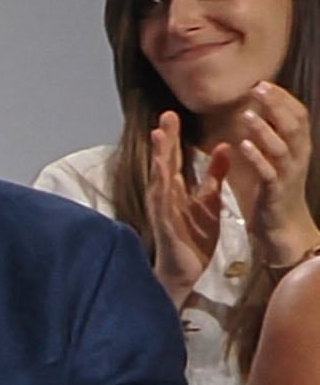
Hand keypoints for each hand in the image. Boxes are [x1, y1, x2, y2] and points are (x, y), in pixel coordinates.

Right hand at [135, 112, 222, 295]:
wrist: (186, 269)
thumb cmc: (194, 236)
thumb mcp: (210, 200)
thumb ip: (215, 175)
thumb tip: (225, 147)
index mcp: (175, 190)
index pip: (172, 158)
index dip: (171, 137)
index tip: (171, 114)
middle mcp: (164, 196)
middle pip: (162, 162)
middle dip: (163, 140)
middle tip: (165, 116)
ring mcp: (162, 209)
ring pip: (159, 178)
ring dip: (158, 158)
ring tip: (158, 137)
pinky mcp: (165, 224)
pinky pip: (163, 203)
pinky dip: (162, 187)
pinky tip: (163, 174)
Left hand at [221, 84, 319, 283]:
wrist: (284, 228)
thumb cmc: (275, 190)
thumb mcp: (277, 158)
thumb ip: (272, 135)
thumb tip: (259, 108)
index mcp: (298, 147)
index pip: (298, 115)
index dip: (283, 98)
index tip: (264, 82)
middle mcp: (298, 157)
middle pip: (293, 125)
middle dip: (276, 106)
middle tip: (258, 88)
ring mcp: (288, 174)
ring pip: (282, 147)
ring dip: (264, 129)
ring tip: (246, 114)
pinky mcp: (276, 192)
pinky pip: (269, 172)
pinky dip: (258, 158)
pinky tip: (243, 146)